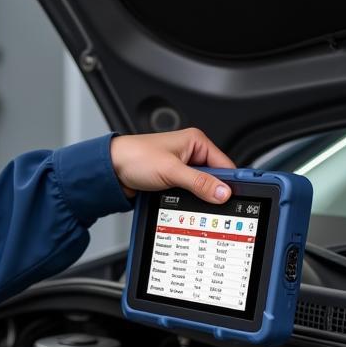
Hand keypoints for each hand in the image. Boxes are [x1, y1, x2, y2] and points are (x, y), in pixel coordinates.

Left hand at [110, 128, 234, 202]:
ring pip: (200, 187)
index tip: (236, 197)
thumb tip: (222, 192)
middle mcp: (190, 153)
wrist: (110, 170)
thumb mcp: (171, 170)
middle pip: (214, 178)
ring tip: (195, 203)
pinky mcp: (171, 181)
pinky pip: (187, 193)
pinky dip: (187, 200)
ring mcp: (181, 168)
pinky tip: (183, 204)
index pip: (224, 164)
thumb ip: (198, 182)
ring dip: (198, 197)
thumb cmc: (134, 158)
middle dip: (212, 191)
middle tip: (214, 205)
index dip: (230, 181)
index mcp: (195, 142)